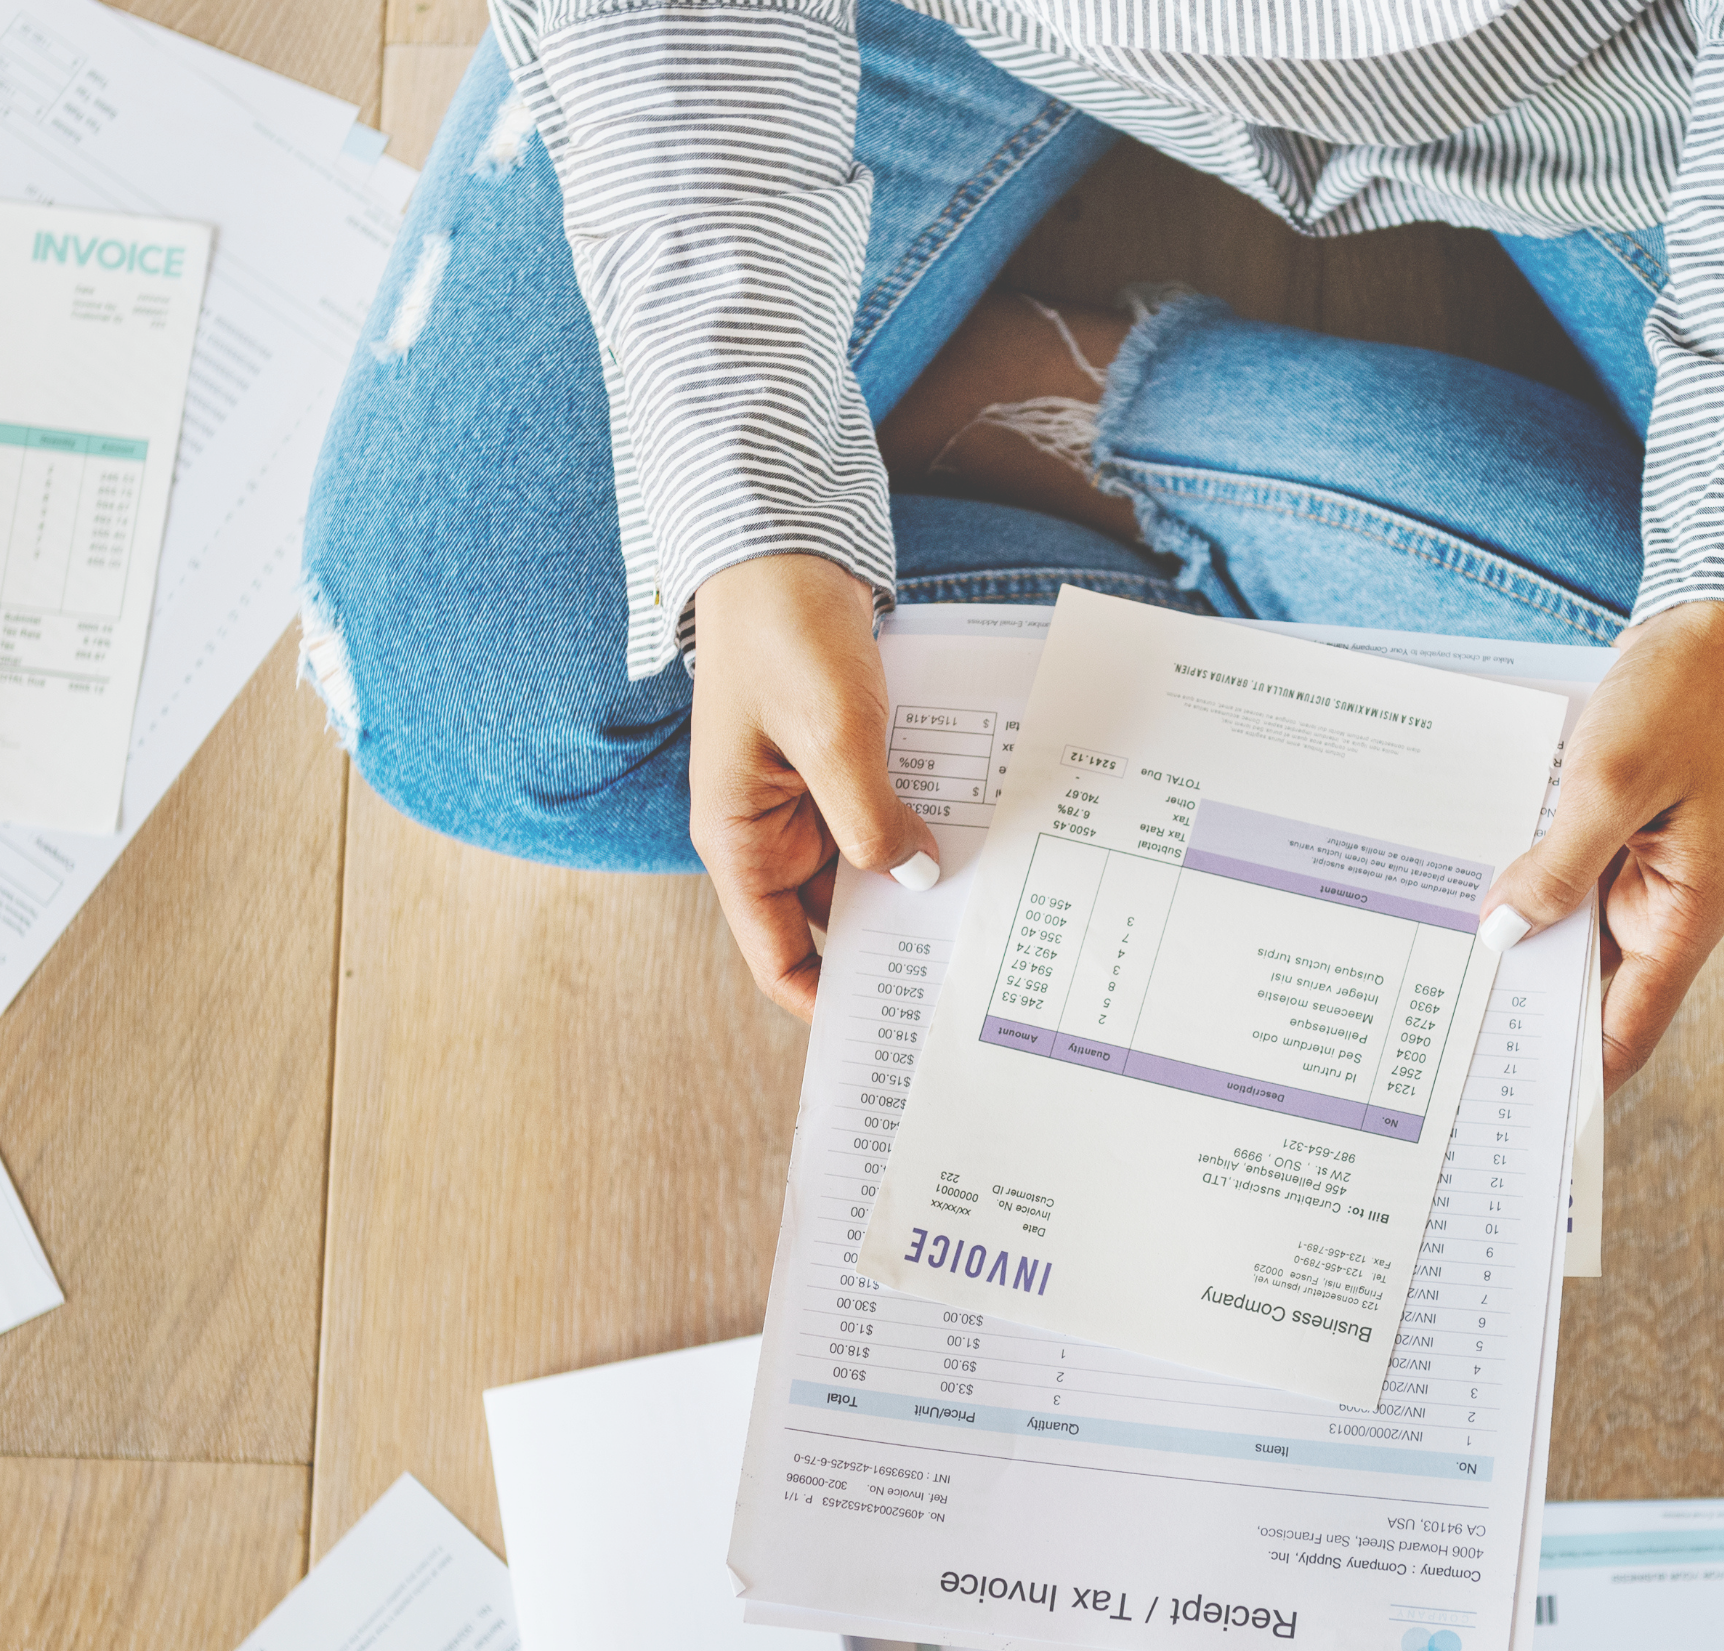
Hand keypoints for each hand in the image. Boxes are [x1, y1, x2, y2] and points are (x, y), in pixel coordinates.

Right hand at [689, 553, 940, 1018]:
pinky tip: (978, 839)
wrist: (781, 548)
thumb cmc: (782, 634)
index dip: (830, 1003)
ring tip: (985, 913)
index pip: (778, 958)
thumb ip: (869, 816)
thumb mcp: (832, 732)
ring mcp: (806, 801)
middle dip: (892, 945)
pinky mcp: (841, 767)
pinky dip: (923, 829)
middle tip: (964, 976)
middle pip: (832, 922)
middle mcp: (769, 833)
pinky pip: (884, 818)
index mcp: (739, 841)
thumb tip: (917, 877)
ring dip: (917, 882)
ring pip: (867, 870)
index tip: (894, 1028)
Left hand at [1476, 600, 1723, 1087]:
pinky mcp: (1610, 841)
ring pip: (1564, 936)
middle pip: (1584, 991)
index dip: (1573, 1077)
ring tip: (1438, 981)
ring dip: (1513, 944)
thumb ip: (1556, 866)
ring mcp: (1635, 877)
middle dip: (1524, 1011)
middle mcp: (1661, 911)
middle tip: (1446, 1046)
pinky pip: (1559, 884)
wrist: (1710, 626)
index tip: (1514, 1108)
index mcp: (1684, 919)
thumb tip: (1502, 932)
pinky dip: (1520, 891)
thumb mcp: (1610, 785)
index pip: (1625, 1031)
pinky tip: (1463, 898)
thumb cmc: (1682, 701)